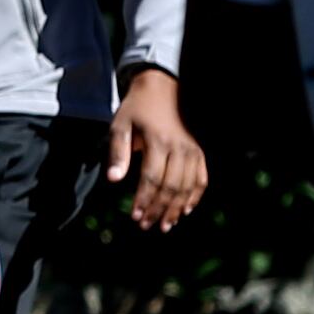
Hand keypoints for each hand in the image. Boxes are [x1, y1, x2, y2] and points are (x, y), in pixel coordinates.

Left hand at [108, 66, 206, 230]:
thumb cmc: (137, 108)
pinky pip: (201, 178)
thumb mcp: (121, 125)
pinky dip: (195, 196)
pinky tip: (186, 210)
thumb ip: (118, 153)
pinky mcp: (198, 151)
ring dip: (176, 209)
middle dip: (158, 209)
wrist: (162, 87)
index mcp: (158, 141)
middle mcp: (179, 147)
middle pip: (170, 187)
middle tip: (146, 225)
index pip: (151, 179)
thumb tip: (113, 179)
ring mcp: (192, 150)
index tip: (135, 216)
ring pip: (186, 187)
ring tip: (165, 225)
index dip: (143, 200)